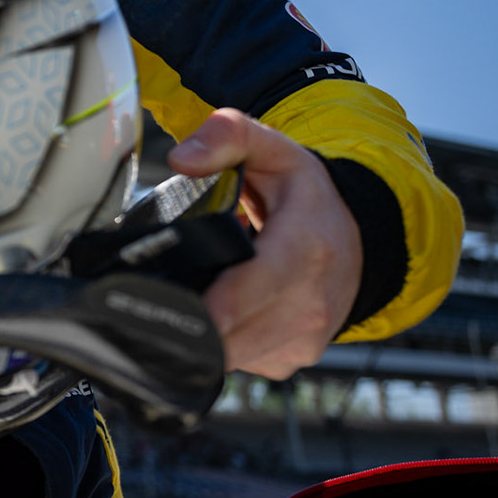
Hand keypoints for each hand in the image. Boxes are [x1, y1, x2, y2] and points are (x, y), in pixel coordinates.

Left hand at [167, 108, 361, 379]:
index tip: (150, 306)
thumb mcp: (272, 149)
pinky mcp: (293, 358)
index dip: (197, 309)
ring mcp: (305, 338)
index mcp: (306, 249)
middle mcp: (311, 303)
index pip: (242, 296)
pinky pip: (241, 361)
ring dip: (199, 335)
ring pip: (231, 355)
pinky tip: (212, 312)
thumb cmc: (306, 197)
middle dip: (182, 320)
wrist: (356, 239)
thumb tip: (182, 158)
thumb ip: (226, 136)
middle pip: (228, 335)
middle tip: (141, 300)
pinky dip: (220, 342)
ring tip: (178, 299)